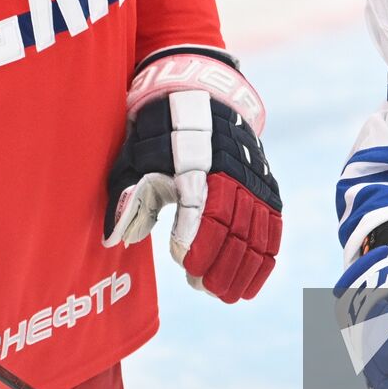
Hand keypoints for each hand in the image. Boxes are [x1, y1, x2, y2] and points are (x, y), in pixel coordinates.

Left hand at [103, 48, 281, 302]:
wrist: (203, 93)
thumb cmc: (160, 131)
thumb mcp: (136, 155)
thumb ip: (128, 196)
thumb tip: (115, 238)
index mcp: (195, 159)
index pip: (200, 202)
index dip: (194, 235)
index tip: (181, 261)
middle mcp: (231, 170)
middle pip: (232, 223)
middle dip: (219, 261)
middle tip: (201, 286)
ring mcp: (253, 179)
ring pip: (255, 231)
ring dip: (242, 266)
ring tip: (224, 295)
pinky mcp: (267, 187)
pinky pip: (272, 227)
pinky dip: (265, 259)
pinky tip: (250, 284)